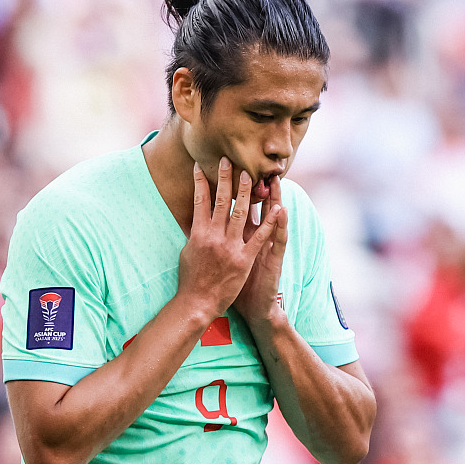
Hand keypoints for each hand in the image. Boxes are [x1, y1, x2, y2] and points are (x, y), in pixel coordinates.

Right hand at [177, 157, 284, 318]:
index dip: (200, 182)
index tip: (201, 166)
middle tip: (228, 161)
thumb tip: (192, 218)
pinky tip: (277, 208)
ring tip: (250, 175)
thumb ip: (192, 233)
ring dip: (246, 191)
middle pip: (221, 201)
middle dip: (225, 179)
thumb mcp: (187, 252)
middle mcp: (214, 236)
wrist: (198, 303)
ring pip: (241, 213)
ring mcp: (230, 247)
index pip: (199, 201)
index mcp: (198, 233)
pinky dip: (269, 222)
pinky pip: (260, 237)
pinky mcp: (244, 259)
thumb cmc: (190, 279)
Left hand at [234, 174, 288, 330]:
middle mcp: (254, 237)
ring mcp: (266, 246)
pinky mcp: (274, 259)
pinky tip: (283, 209)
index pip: (239, 207)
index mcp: (241, 236)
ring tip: (273, 178)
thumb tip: (201, 226)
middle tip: (251, 163)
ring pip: (270, 217)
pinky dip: (280, 224)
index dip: (235, 189)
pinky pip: (278, 239)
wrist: (254, 308)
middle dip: (253, 185)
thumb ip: (219, 241)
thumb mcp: (225, 258)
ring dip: (272, 197)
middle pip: (255, 206)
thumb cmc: (234, 285)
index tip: (228, 169)